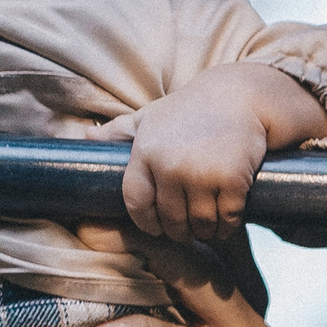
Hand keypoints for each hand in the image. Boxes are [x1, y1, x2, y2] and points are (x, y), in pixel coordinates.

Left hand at [122, 70, 320, 247]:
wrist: (241, 96)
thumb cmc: (191, 108)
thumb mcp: (150, 116)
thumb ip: (119, 130)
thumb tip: (85, 134)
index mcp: (145, 152)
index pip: (136, 203)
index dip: (146, 221)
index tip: (157, 226)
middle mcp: (169, 165)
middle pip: (170, 220)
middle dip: (179, 230)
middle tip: (188, 229)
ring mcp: (200, 174)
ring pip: (199, 224)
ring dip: (205, 231)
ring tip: (208, 226)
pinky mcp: (231, 179)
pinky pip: (226, 218)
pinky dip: (228, 225)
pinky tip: (227, 221)